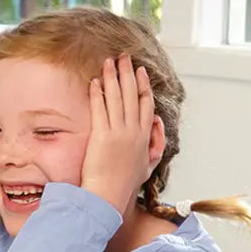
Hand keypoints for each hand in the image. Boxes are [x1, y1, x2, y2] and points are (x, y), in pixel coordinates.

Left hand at [81, 56, 155, 216]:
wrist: (110, 195)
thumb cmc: (125, 184)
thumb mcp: (148, 165)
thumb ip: (155, 146)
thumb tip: (156, 126)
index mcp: (145, 136)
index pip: (146, 103)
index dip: (142, 85)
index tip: (140, 71)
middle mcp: (134, 130)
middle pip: (132, 94)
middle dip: (128, 73)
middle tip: (124, 56)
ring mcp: (118, 132)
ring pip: (116, 97)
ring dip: (112, 77)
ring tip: (108, 61)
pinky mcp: (101, 135)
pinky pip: (99, 108)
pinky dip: (97, 93)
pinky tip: (94, 81)